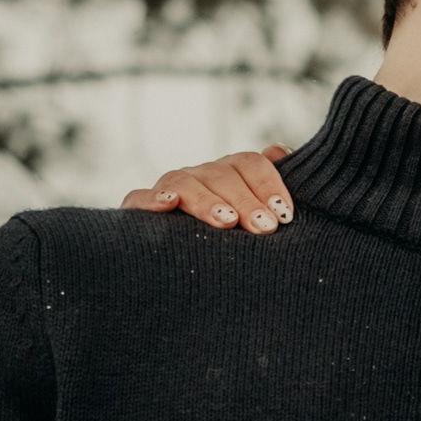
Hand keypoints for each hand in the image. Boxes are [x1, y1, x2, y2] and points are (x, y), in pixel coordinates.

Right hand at [122, 146, 294, 231]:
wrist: (175, 269)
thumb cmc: (225, 243)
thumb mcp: (251, 216)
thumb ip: (265, 185)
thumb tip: (280, 151)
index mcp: (227, 174)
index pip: (249, 164)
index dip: (268, 184)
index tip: (284, 214)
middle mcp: (199, 176)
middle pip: (222, 174)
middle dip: (246, 200)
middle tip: (265, 226)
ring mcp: (168, 189)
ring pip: (185, 183)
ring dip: (207, 201)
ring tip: (227, 221)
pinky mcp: (137, 210)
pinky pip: (139, 198)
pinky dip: (152, 199)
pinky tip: (169, 204)